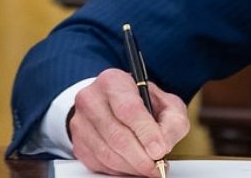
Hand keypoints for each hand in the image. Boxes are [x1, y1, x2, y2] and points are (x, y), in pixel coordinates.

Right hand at [68, 68, 190, 176]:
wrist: (115, 105)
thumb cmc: (143, 103)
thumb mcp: (166, 104)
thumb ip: (171, 122)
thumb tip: (162, 145)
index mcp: (113, 81)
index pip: (128, 109)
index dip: (146, 133)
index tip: (160, 150)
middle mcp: (92, 99)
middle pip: (117, 135)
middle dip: (141, 157)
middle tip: (158, 167)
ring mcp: (81, 122)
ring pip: (107, 153)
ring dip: (132, 166)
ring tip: (149, 168)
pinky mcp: (78, 143)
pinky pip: (99, 163)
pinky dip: (120, 170)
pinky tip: (133, 166)